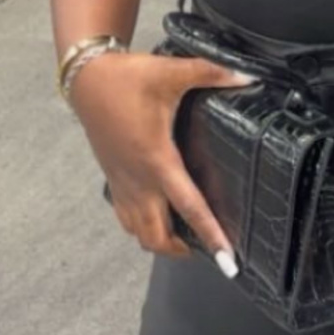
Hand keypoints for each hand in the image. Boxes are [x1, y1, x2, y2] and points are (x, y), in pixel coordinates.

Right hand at [69, 51, 256, 267]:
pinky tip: (157, 214)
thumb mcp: (171, 72)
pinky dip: (141, 226)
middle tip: (207, 246)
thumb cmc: (128, 78)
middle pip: (156, 237)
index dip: (211, 236)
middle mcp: (139, 181)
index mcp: (159, 161)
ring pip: (138, 232)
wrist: (86, 79)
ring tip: (183, 235)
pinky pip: (125, 218)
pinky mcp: (112, 179)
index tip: (228, 263)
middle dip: (181, 249)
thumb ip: (210, 72)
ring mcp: (122, 183)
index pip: (190, 208)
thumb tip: (247, 75)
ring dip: (159, 241)